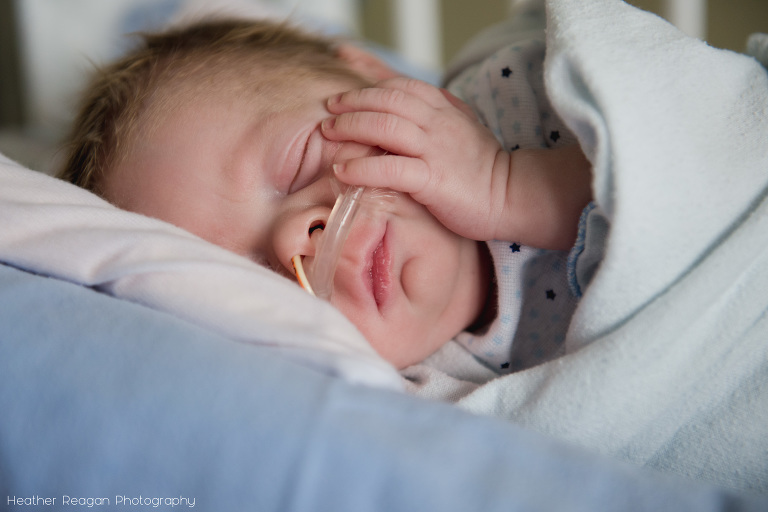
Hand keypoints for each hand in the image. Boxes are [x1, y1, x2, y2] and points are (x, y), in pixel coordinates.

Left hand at [322, 77, 509, 240]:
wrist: (511, 196)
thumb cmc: (479, 168)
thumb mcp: (459, 128)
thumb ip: (433, 114)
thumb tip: (401, 107)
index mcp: (444, 108)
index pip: (400, 83)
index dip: (367, 79)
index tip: (342, 79)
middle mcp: (439, 122)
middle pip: (387, 99)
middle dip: (353, 102)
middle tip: (328, 111)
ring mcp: (436, 149)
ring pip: (386, 127)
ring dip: (351, 127)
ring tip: (328, 134)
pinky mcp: (433, 180)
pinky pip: (391, 168)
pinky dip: (362, 167)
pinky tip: (343, 170)